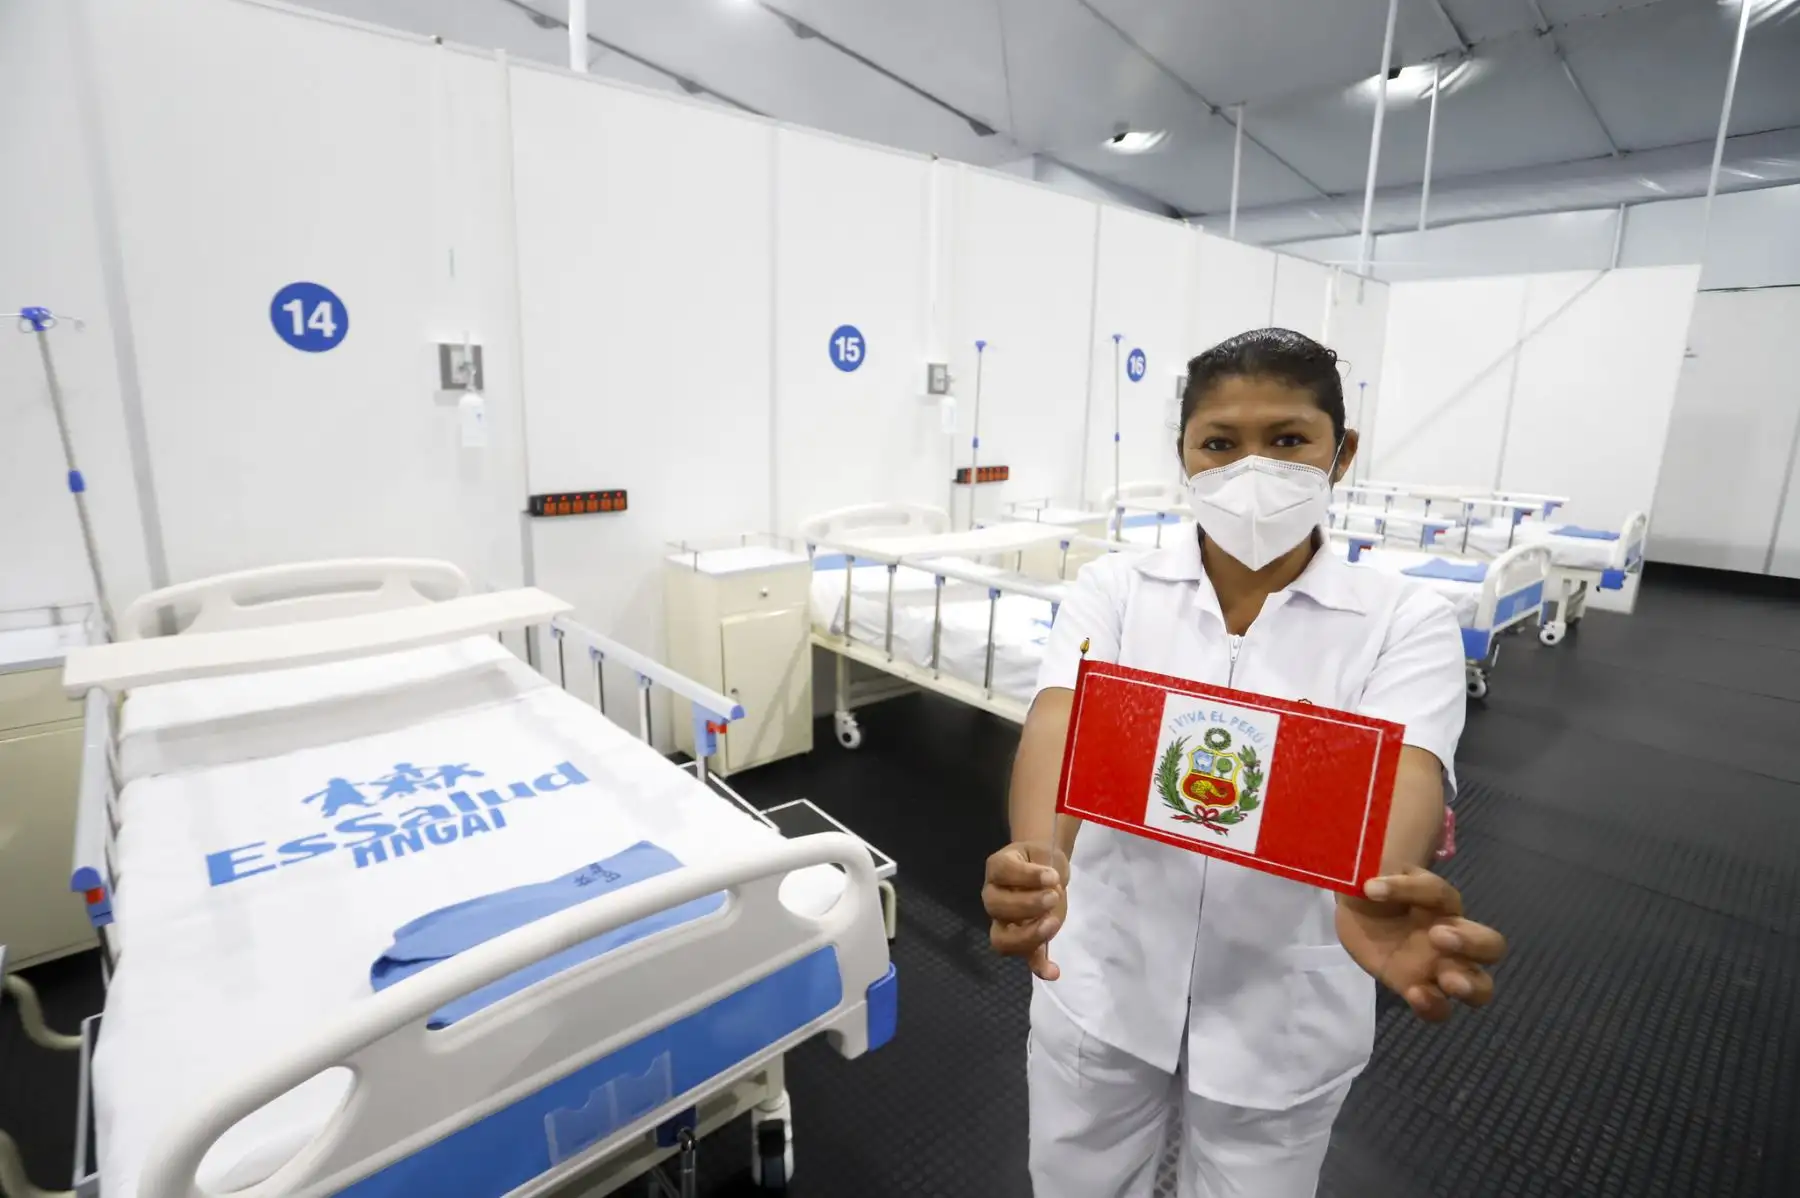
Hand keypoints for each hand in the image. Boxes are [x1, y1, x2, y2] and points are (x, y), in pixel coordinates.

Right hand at [983, 842, 1069, 979]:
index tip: (1052, 876)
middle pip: (996, 907)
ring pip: (1002, 938)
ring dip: (1028, 935)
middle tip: (1053, 897)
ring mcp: (1003, 923)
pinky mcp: (1021, 941)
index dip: (1026, 876)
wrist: (1044, 870)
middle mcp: (993, 897)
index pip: (1002, 871)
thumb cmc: (1040, 861)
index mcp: (997, 869)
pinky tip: (1053, 971)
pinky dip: (1038, 966)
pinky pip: (1024, 957)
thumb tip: (1052, 886)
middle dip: (1027, 904)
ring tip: (1052, 923)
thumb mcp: (1043, 853)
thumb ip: (1045, 869)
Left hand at [1335, 869, 1505, 1022]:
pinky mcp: (1418, 989)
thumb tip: (1372, 885)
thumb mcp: (1375, 873)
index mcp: (1441, 903)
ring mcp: (1439, 968)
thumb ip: (1382, 876)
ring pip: (1480, 986)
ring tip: (1449, 981)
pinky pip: (1441, 1008)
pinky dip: (1434, 1006)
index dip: (1407, 889)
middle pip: (1490, 945)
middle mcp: (1452, 937)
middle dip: (1473, 943)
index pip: (1438, 893)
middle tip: (1439, 936)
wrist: (1357, 913)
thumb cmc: (1377, 890)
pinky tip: (1415, 995)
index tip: (1372, 888)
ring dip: (1471, 986)